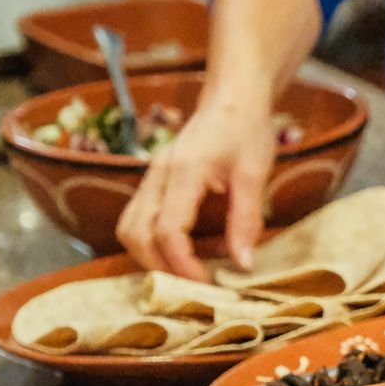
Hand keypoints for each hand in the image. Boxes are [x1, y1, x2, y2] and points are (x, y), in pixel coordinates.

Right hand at [115, 97, 275, 279]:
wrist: (231, 98)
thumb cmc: (246, 129)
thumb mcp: (255, 173)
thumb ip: (246, 220)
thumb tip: (243, 265)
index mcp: (183, 172)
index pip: (167, 230)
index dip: (183, 265)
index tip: (206, 286)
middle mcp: (157, 175)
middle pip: (135, 234)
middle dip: (160, 267)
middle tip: (194, 287)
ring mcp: (150, 177)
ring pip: (128, 228)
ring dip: (150, 257)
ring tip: (187, 272)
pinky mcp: (153, 182)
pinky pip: (137, 219)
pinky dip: (151, 242)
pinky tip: (183, 250)